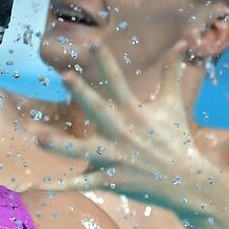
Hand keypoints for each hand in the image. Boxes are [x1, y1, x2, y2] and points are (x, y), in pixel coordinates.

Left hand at [33, 42, 219, 212]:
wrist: (188, 181)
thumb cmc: (176, 139)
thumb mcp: (172, 104)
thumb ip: (172, 73)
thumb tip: (180, 42)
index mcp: (135, 113)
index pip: (118, 83)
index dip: (106, 63)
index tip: (92, 44)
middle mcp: (123, 133)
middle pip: (99, 111)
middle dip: (83, 94)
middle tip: (66, 76)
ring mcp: (117, 157)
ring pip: (84, 151)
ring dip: (61, 146)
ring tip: (40, 139)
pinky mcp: (112, 179)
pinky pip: (84, 183)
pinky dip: (64, 185)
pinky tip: (41, 186)